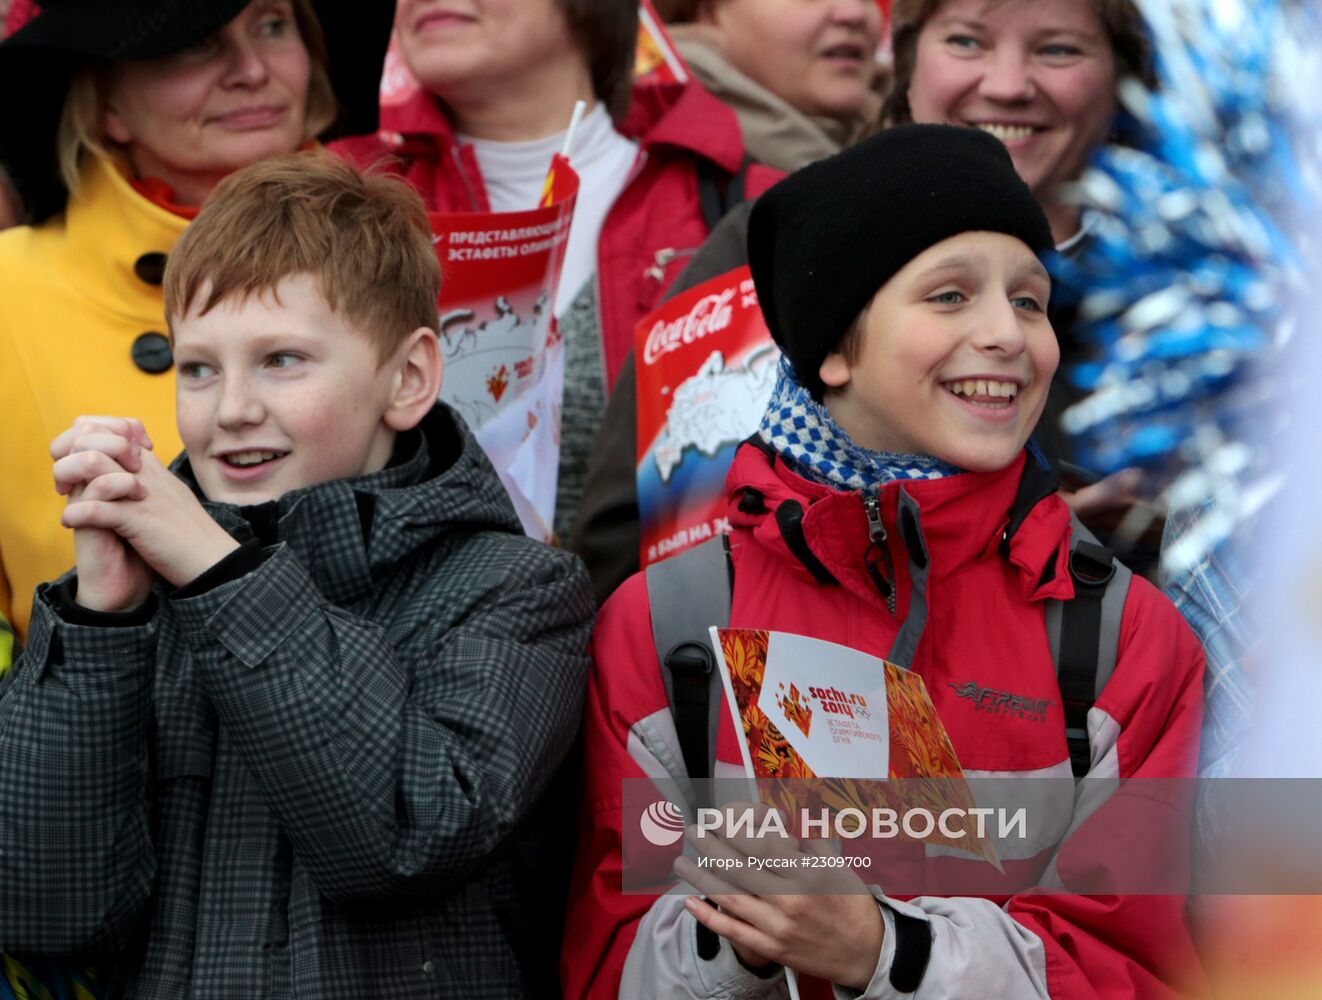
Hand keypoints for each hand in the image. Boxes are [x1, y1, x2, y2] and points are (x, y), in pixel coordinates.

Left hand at [56, 418, 239, 588]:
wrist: (213, 558)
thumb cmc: (190, 533)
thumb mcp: (169, 495)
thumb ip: (147, 478)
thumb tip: (125, 472)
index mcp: (148, 464)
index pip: (103, 427)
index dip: (80, 441)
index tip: (77, 469)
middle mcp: (143, 470)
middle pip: (91, 436)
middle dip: (66, 455)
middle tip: (65, 484)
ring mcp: (140, 492)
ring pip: (90, 462)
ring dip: (67, 477)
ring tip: (65, 498)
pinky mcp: (138, 520)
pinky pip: (95, 507)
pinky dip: (75, 514)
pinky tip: (70, 523)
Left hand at [672, 803, 884, 989]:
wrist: (866, 952)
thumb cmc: (851, 903)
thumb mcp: (835, 862)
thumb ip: (804, 840)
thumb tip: (776, 820)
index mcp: (807, 873)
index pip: (760, 844)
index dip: (733, 827)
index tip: (718, 816)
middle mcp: (790, 899)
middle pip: (738, 868)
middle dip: (710, 846)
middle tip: (694, 831)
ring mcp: (779, 927)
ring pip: (729, 898)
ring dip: (700, 877)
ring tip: (682, 861)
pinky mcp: (772, 948)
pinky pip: (733, 932)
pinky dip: (708, 917)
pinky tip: (689, 902)